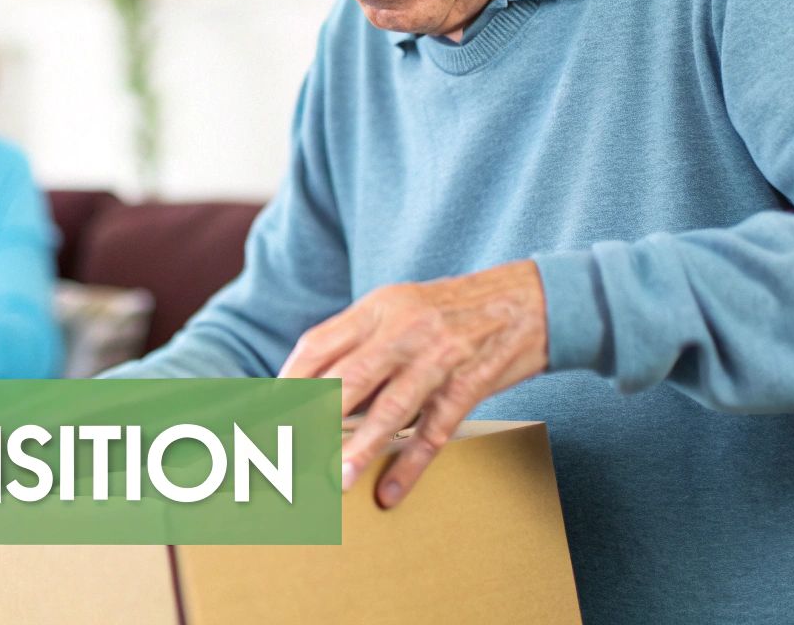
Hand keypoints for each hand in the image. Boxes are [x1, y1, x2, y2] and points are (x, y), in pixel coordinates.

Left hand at [278, 259, 547, 508]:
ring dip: (361, 448)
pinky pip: (437, 429)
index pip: (318, 346)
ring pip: (391, 407)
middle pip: (346, 378)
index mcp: (378, 307)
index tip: (262, 415)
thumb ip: (361, 339)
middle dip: (310, 420)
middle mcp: (404, 328)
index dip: (287, 383)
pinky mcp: (471, 383)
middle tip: (284, 453)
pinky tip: (391, 492)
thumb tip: (313, 382)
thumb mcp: (401, 307)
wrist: (530, 300)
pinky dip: (412, 464)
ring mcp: (439, 356)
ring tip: (336, 480)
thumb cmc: (454, 309)